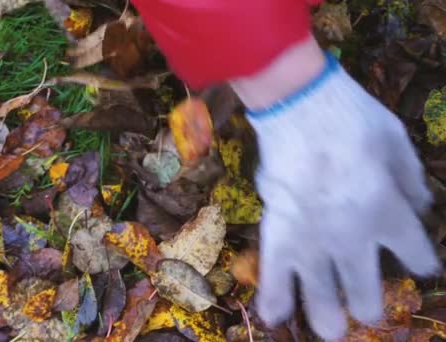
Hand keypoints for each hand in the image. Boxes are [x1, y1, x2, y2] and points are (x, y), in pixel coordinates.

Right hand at [231, 39, 440, 338]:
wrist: (300, 108)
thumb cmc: (352, 118)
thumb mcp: (398, 142)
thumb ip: (410, 180)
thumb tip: (419, 205)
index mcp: (388, 214)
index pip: (415, 252)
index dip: (421, 260)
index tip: (420, 263)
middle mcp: (353, 239)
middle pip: (365, 287)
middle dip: (370, 303)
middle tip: (368, 309)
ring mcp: (313, 240)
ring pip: (322, 292)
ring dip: (328, 315)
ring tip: (333, 332)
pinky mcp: (279, 231)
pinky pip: (274, 272)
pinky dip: (275, 296)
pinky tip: (275, 318)